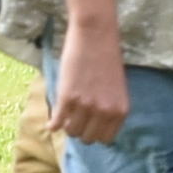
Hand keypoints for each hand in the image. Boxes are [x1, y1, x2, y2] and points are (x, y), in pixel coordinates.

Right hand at [54, 14, 128, 145]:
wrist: (95, 33)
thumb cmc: (106, 56)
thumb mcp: (116, 88)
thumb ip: (109, 108)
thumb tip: (93, 126)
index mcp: (120, 110)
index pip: (106, 139)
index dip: (95, 132)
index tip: (88, 125)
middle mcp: (105, 111)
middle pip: (88, 138)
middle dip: (80, 130)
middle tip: (74, 119)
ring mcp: (85, 106)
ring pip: (72, 131)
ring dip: (67, 125)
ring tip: (65, 115)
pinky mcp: (67, 97)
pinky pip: (57, 122)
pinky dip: (52, 124)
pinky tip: (51, 121)